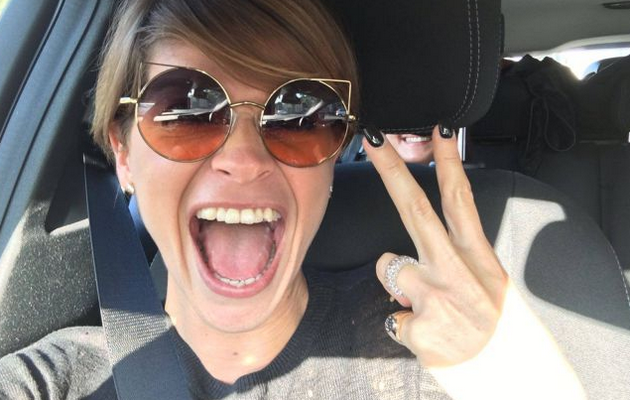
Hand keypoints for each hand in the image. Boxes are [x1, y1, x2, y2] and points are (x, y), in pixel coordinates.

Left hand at [364, 125, 508, 367]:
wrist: (511, 377)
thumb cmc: (497, 329)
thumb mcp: (488, 284)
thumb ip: (450, 260)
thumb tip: (403, 256)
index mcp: (477, 257)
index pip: (461, 199)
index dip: (449, 161)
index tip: (438, 129)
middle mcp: (455, 270)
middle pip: (415, 209)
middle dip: (391, 169)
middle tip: (372, 139)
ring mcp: (434, 297)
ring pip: (389, 267)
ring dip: (401, 283)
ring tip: (430, 306)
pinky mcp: (417, 327)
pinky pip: (394, 316)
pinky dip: (407, 325)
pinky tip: (430, 336)